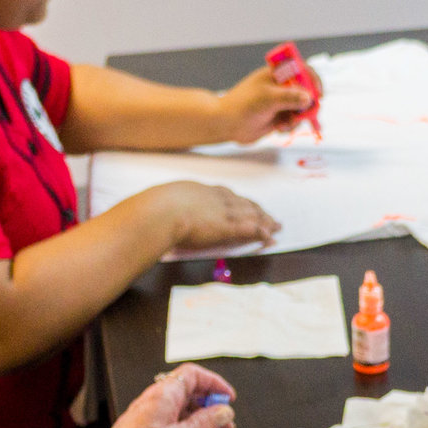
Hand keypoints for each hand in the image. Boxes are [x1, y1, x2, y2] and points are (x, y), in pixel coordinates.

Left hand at [77, 364, 236, 427]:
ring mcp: (146, 417)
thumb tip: (223, 411)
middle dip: (210, 408)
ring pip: (180, 413)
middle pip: (188, 394)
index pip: (193, 375)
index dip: (214, 383)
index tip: (228, 398)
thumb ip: (205, 423)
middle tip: (225, 424)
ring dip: (200, 426)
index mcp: (162, 395)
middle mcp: (153, 402)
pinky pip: (170, 426)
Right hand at [158, 181, 279, 254]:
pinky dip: (261, 232)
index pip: (225, 195)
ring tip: (276, 227)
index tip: (244, 204)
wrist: (158, 212)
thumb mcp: (160, 202)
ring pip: (250, 214)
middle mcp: (215, 198)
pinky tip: (269, 237)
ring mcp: (222, 211)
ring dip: (265, 220)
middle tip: (269, 216)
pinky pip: (249, 228)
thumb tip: (155, 211)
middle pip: (242, 203)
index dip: (237, 200)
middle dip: (257, 209)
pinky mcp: (226, 227)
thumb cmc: (152, 209)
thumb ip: (165, 207)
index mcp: (198, 190)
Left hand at [217, 64, 318, 143]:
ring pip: (302, 108)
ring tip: (287, 123)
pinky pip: (294, 120)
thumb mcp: (268, 98)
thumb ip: (290, 97)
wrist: (227, 125)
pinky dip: (291, 125)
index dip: (313, 80)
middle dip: (309, 104)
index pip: (302, 70)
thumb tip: (309, 98)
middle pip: (306, 91)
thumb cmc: (243, 105)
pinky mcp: (279, 117)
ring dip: (299, 117)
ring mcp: (280, 102)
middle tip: (309, 114)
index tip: (317, 94)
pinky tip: (280, 128)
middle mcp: (281, 87)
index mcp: (277, 74)